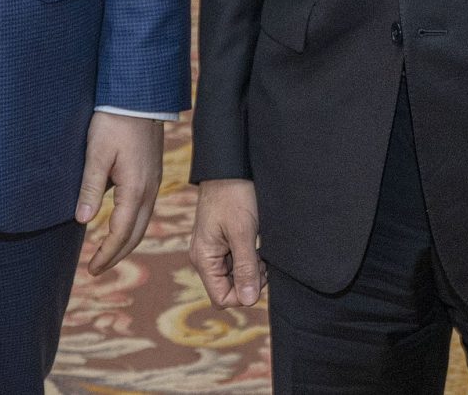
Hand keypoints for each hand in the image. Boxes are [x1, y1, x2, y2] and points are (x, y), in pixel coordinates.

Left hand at [77, 113, 162, 274]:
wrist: (139, 96)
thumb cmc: (114, 121)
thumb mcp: (97, 154)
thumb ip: (91, 188)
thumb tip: (82, 221)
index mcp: (135, 189)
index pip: (121, 234)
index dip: (106, 254)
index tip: (91, 269)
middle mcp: (149, 190)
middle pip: (135, 234)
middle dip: (116, 255)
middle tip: (96, 268)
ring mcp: (154, 183)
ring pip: (142, 223)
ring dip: (125, 242)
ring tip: (106, 253)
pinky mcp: (152, 175)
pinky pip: (144, 210)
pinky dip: (131, 226)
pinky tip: (118, 225)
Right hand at [189, 177, 264, 306]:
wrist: (229, 166)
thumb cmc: (233, 195)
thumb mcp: (242, 232)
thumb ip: (245, 267)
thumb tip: (249, 300)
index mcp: (204, 258)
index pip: (222, 298)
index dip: (244, 293)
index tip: (259, 272)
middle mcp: (205, 257)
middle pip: (228, 289)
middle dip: (249, 281)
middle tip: (263, 261)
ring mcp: (213, 249)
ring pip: (234, 276)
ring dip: (250, 269)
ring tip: (261, 251)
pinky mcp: (222, 241)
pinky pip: (235, 262)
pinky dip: (249, 259)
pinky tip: (257, 246)